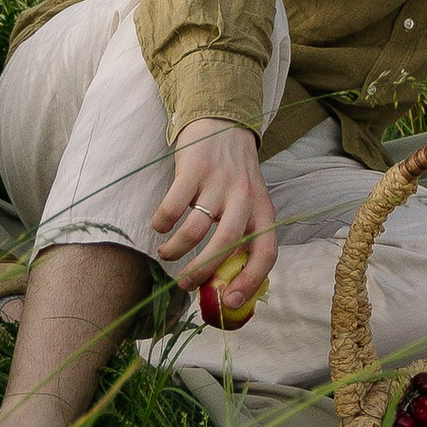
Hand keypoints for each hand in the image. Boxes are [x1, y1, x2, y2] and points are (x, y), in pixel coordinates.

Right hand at [151, 119, 279, 292]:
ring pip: (195, 229)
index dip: (250, 281)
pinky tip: (160, 225)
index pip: (266, 253)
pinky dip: (162, 222)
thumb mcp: (249, 204)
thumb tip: (223, 287)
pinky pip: (173, 206)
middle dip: (202, 272)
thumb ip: (242, 236)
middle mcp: (244, 197)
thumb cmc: (234, 176)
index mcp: (263, 210)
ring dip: (176, 249)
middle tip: (184, 285)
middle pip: (227, 245)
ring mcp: (219, 181)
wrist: (223, 124)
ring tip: (166, 253)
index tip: (228, 302)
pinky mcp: (194, 168)